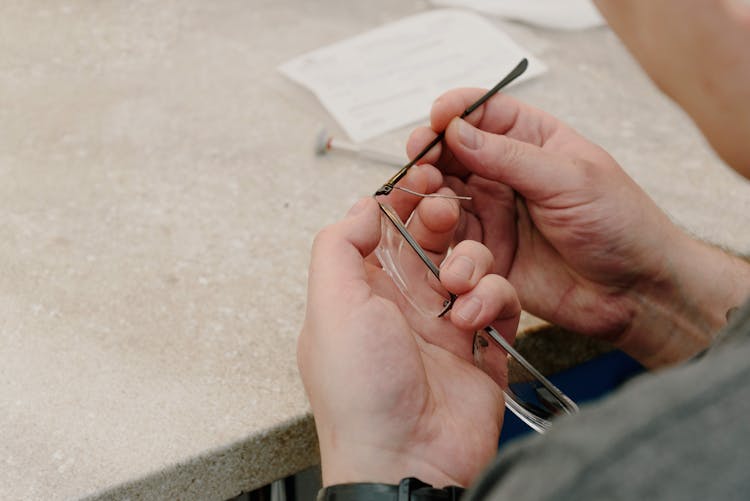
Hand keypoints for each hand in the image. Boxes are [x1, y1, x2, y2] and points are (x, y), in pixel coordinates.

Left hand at [298, 166, 520, 486]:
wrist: (410, 460)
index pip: (382, 230)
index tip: (419, 177)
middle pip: (429, 239)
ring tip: (458, 290)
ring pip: (469, 262)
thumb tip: (362, 206)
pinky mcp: (482, 344)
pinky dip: (495, 297)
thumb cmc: (363, 393)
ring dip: (470, 263)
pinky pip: (499, 298)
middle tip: (444, 213)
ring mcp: (444, 324)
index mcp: (360, 293)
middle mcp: (401, 305)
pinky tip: (478, 317)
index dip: (400, 200)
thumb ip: (339, 247)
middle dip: (440, 220)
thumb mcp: (332, 307)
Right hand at [408, 90, 749, 366]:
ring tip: (430, 205)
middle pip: (450, 155)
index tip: (435, 120)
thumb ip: (510, 156)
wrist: (636, 292)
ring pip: (443, 199)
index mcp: (531, 141)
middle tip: (420, 167)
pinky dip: (440, 241)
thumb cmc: (620, 224)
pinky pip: (451, 244)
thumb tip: (455, 131)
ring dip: (428, 199)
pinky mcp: (487, 255)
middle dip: (429, 158)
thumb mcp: (570, 178)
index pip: (482, 113)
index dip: (454, 112)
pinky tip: (442, 238)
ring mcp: (492, 215)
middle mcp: (504, 175)